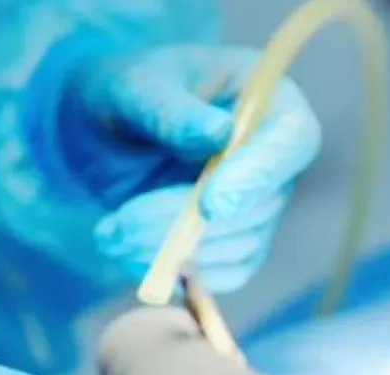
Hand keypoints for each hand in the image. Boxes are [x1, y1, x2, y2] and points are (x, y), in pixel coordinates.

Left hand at [62, 43, 321, 291]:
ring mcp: (259, 203)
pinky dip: (176, 271)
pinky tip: (127, 250)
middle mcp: (273, 155)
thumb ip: (169, 109)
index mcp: (267, 98)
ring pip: (240, 246)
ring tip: (110, 234)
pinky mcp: (236, 241)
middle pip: (261, 205)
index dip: (256, 176)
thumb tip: (218, 134)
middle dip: (190, 226)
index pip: (291, 140)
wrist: (99, 133)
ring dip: (174, 253)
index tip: (210, 205)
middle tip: (121, 225)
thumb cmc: (121, 94)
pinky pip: (224, 272)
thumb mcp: (131, 88)